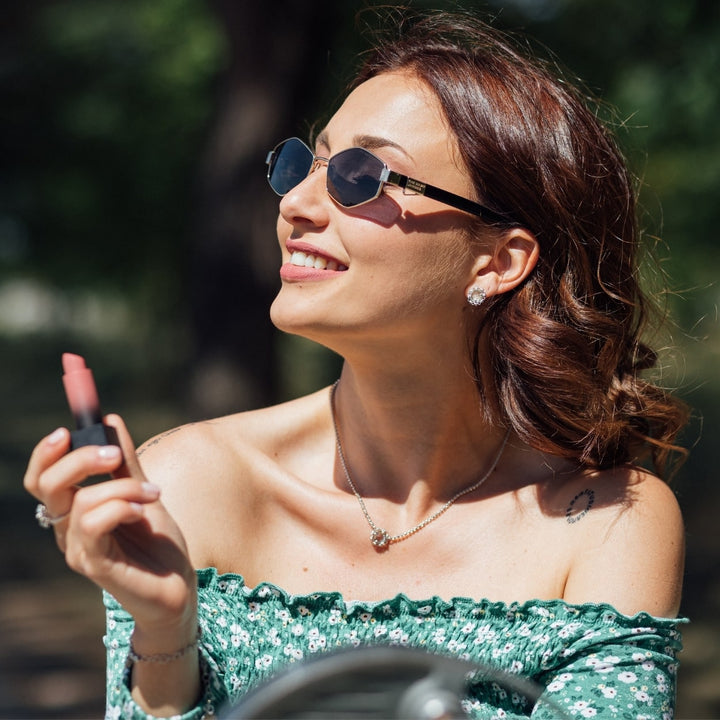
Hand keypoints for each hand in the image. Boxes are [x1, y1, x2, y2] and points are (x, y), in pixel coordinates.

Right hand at [24, 414, 196, 634]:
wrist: (178, 585)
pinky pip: (96, 524)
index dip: (46, 453)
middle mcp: (67, 531)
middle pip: (48, 485)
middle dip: (81, 459)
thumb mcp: (143, 491)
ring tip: (153, 492)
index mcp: (73, 512)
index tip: (68, 429)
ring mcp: (78, 550)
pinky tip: (143, 509)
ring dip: (123, 487)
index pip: (42, 478)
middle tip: (115, 454)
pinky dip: (122, 506)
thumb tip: (110, 420)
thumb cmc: (157, 542)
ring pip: (83, 501)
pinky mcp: (95, 566)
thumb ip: (125, 462)